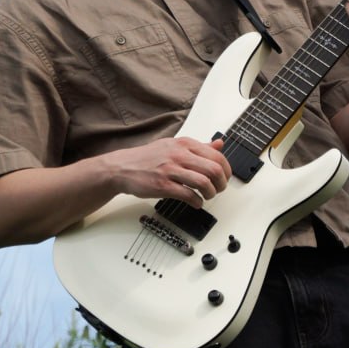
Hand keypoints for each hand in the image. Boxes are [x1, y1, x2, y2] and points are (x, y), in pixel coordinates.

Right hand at [111, 135, 231, 203]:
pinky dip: (197, 202)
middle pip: (213, 169)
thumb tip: (219, 144)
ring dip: (211, 193)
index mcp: (184, 144)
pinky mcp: (163, 186)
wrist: (122, 167)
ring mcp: (170, 170)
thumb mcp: (174, 146)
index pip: (216, 155)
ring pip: (203, 182)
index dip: (226, 170)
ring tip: (207, 196)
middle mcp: (179, 155)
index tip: (225, 177)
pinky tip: (196, 203)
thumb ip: (199, 146)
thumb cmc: (149, 158)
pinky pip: (188, 195)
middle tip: (219, 189)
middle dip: (221, 183)